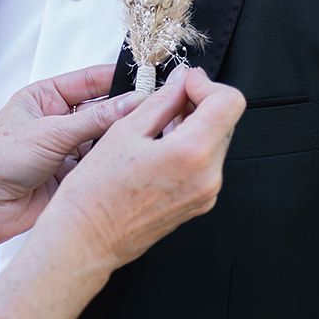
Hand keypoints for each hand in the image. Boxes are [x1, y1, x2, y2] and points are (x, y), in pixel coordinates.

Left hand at [0, 64, 142, 253]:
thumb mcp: (51, 132)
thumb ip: (95, 120)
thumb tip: (130, 103)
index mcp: (45, 97)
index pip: (89, 81)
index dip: (117, 81)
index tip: (146, 82)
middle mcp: (56, 121)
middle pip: (101, 111)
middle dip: (123, 113)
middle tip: (151, 112)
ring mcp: (64, 149)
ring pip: (102, 140)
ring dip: (117, 141)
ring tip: (139, 138)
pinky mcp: (70, 177)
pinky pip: (98, 166)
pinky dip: (110, 165)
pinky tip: (124, 162)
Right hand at [39, 65, 244, 274]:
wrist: (89, 237)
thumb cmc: (97, 193)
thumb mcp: (125, 131)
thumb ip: (162, 101)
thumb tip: (181, 82)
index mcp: (191, 154)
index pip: (229, 102)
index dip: (206, 84)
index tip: (186, 82)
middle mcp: (208, 177)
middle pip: (226, 121)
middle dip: (200, 103)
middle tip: (169, 99)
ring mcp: (206, 194)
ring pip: (216, 141)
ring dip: (195, 124)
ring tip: (159, 125)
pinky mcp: (200, 203)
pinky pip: (206, 164)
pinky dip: (190, 147)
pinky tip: (160, 147)